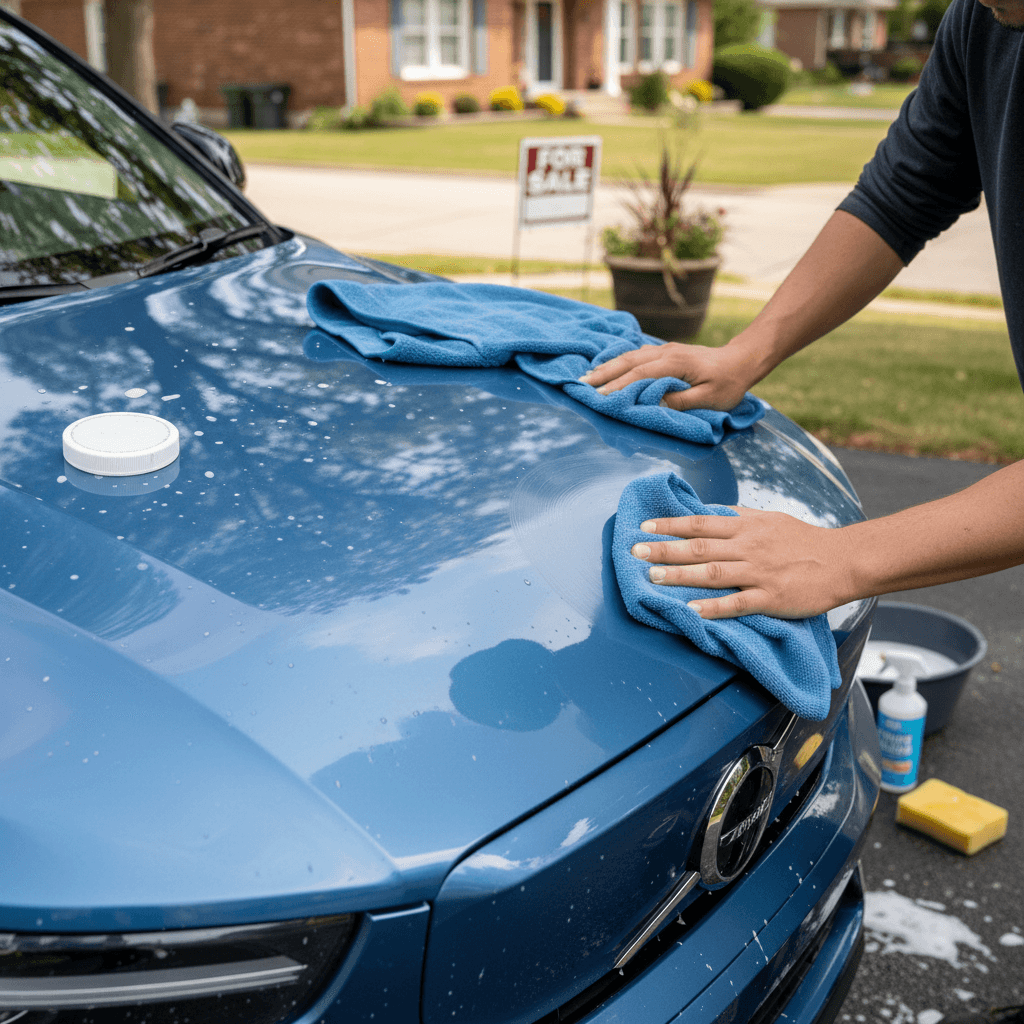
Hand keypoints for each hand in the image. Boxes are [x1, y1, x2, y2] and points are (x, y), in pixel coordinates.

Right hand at [579, 342, 759, 411]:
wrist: (741, 360)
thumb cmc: (727, 383)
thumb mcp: (710, 398)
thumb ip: (681, 400)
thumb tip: (653, 402)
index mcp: (675, 363)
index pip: (640, 374)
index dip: (619, 386)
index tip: (601, 397)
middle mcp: (666, 352)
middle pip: (629, 360)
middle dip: (604, 372)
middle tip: (582, 382)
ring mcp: (665, 350)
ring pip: (630, 355)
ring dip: (608, 365)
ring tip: (588, 375)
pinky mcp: (665, 352)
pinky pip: (637, 355)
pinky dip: (619, 361)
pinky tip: (608, 367)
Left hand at [630, 508, 853, 618]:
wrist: (842, 561)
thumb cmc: (803, 540)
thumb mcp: (769, 519)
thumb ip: (738, 517)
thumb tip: (708, 511)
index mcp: (747, 527)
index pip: (700, 523)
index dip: (671, 524)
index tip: (644, 526)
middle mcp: (749, 547)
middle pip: (700, 547)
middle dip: (665, 548)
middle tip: (635, 551)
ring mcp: (759, 573)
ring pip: (713, 573)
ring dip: (680, 575)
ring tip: (652, 577)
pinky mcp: (772, 597)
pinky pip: (738, 603)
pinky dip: (714, 607)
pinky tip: (692, 610)